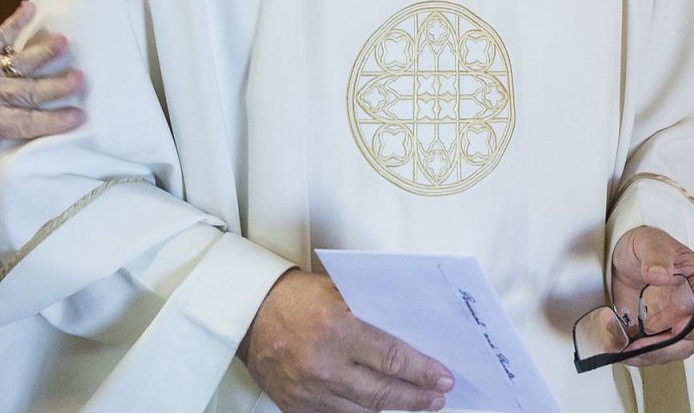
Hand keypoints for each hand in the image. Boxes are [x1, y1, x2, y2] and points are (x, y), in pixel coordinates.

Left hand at [0, 0, 84, 209]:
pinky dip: (15, 22)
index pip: (22, 123)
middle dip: (54, 87)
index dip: (50, 121)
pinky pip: (0, 38)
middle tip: (81, 79)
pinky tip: (31, 7)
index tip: (77, 118)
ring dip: (41, 52)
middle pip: (26, 92)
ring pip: (17, 63)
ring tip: (64, 42)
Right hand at [239, 269, 453, 412]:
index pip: (393, 359)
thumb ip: (369, 314)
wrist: (249, 314)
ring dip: (393, 407)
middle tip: (438, 398)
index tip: (443, 379)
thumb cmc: (295, 298)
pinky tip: (377, 408)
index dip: (423, 372)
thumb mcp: (336, 293)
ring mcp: (309, 392)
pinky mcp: (296, 408)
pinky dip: (360, 412)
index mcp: (337, 330)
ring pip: (364, 411)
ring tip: (414, 404)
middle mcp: (324, 366)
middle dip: (417, 397)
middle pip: (383, 392)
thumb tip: (411, 336)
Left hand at [608, 228, 693, 365]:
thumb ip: (656, 256)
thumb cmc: (646, 245)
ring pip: (672, 351)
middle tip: (644, 344)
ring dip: (651, 354)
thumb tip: (659, 275)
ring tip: (628, 346)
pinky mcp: (655, 334)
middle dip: (669, 347)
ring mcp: (674, 324)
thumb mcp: (650, 242)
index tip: (679, 326)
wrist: (623, 256)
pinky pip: (651, 352)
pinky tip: (620, 345)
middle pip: (693, 341)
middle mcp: (693, 310)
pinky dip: (636, 353)